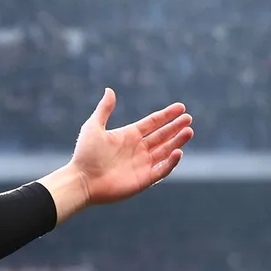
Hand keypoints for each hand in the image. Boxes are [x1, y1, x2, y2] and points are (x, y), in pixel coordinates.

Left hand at [69, 88, 193, 205]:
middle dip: (176, 127)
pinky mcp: (144, 179)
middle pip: (162, 136)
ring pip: (165, 151)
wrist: (81, 180)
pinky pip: (162, 170)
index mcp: (128, 135)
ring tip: (189, 131)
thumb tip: (109, 90)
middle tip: (188, 119)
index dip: (166, 115)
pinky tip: (178, 151)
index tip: (181, 108)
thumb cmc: (85, 154)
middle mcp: (137, 149)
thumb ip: (104, 109)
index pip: (152, 123)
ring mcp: (142, 164)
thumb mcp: (93, 127)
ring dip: (177, 141)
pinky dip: (171, 162)